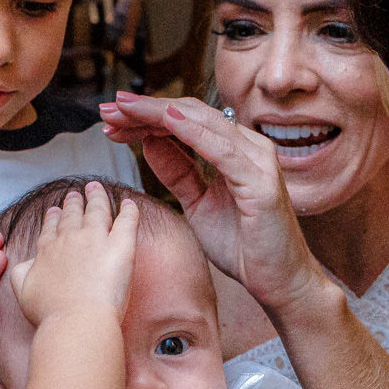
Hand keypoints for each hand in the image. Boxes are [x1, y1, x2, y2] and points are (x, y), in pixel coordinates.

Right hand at [9, 181, 139, 327]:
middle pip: (73, 215)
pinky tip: (130, 203)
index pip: (51, 229)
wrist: (75, 320)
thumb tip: (26, 262)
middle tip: (74, 194)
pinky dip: (130, 210)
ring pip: (97, 210)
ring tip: (95, 188)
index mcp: (48, 250)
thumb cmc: (50, 313)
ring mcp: (96, 240)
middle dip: (73, 203)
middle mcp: (70, 239)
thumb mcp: (23, 291)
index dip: (54, 218)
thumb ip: (22, 272)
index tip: (55, 210)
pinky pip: (127, 221)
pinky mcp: (121, 246)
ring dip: (97, 197)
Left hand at [97, 93, 329, 314]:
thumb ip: (177, 172)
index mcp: (234, 150)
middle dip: (145, 109)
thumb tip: (148, 142)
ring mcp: (257, 160)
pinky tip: (166, 122)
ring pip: (202, 123)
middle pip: (189, 114)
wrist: (278, 281)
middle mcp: (248, 146)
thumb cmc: (245, 246)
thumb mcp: (198, 205)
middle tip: (109, 107)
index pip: (184, 121)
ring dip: (159, 114)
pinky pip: (222, 149)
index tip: (111, 117)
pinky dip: (193, 132)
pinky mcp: (261, 180)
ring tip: (125, 110)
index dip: (146, 116)